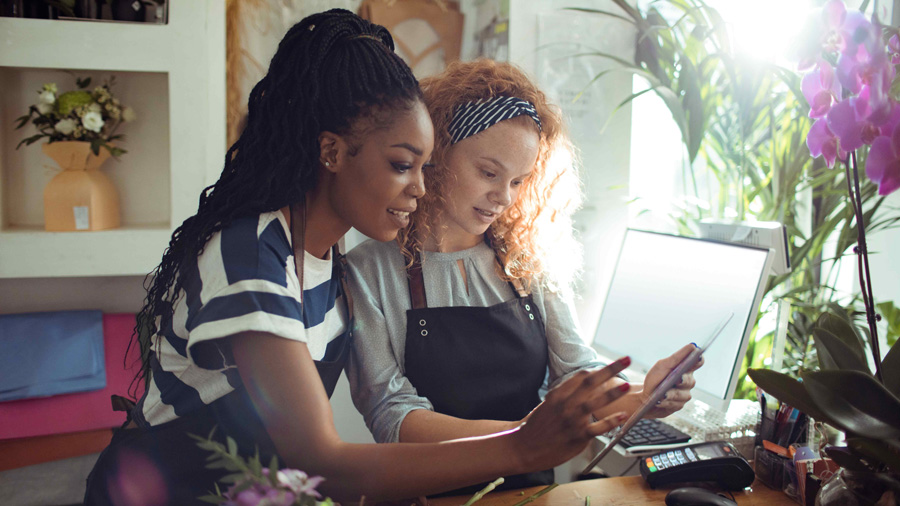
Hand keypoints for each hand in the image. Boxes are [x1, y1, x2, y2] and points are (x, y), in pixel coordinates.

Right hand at [510, 357, 631, 471]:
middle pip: (591, 382)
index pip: (582, 376)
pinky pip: (598, 427)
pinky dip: (611, 421)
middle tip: (625, 360)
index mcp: (558, 394)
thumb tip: (581, 387)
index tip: (612, 365)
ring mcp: (572, 420)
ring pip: (595, 402)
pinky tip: (622, 416)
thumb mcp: (548, 404)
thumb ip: (565, 395)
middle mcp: (565, 404)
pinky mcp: (577, 436)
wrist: (523, 448)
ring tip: (626, 386)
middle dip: (611, 369)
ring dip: (613, 393)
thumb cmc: (536, 427)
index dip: (599, 369)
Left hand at [640, 344, 702, 417]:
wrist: (645, 397)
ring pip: (682, 395)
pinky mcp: (678, 406)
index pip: (697, 363)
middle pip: (689, 381)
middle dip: (682, 380)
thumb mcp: (663, 366)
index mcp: (686, 369)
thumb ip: (677, 357)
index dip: (699, 360)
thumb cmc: (655, 379)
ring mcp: (684, 395)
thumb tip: (692, 346)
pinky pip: (675, 404)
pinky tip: (659, 401)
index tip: (697, 356)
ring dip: (671, 394)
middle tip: (678, 379)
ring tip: (663, 394)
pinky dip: (665, 402)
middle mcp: (688, 382)